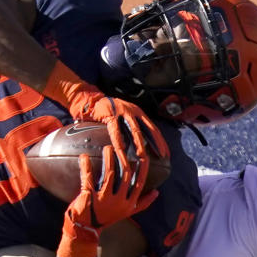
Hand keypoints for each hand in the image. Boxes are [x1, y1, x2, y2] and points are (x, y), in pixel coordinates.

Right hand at [44, 60, 168, 160]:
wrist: (90, 99)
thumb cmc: (106, 112)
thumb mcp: (123, 117)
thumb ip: (130, 127)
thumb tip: (139, 144)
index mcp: (138, 112)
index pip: (153, 128)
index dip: (160, 141)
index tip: (166, 154)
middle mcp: (133, 111)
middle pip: (148, 129)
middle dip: (156, 144)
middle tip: (162, 157)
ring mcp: (122, 112)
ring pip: (134, 131)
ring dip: (139, 144)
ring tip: (143, 157)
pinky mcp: (110, 115)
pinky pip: (115, 130)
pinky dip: (119, 141)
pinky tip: (121, 150)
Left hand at [57, 146, 157, 256]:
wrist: (85, 230)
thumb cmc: (106, 218)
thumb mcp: (126, 212)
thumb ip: (141, 203)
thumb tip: (157, 193)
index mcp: (129, 204)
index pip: (140, 182)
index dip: (142, 167)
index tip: (143, 152)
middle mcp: (118, 202)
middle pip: (125, 174)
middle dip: (123, 157)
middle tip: (119, 146)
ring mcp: (104, 199)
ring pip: (110, 173)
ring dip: (108, 157)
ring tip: (107, 148)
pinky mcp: (89, 196)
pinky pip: (89, 177)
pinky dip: (86, 164)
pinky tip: (84, 156)